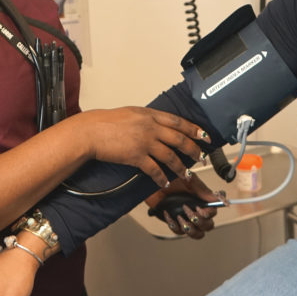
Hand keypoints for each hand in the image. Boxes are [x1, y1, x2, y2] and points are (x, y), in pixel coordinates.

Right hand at [69, 107, 209, 187]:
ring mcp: (144, 142)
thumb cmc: (108, 122)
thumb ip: (148, 119)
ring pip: (170, 156)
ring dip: (181, 167)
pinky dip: (162, 177)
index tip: (204, 135)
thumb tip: (161, 125)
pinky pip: (154, 169)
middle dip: (194, 149)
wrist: (92, 131)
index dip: (194, 129)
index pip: (178, 121)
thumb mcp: (132, 113)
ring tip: (187, 174)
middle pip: (179, 139)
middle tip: (202, 157)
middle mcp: (150, 127)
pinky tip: (165, 182)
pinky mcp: (136, 156)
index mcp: (150, 115)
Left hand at [145, 173, 224, 238]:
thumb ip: (202, 189)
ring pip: (197, 234)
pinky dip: (174, 225)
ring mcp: (187, 219)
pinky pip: (178, 231)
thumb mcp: (188, 180)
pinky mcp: (175, 223)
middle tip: (189, 213)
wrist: (154, 183)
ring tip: (180, 217)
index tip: (199, 209)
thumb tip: (215, 198)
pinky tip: (168, 214)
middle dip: (200, 222)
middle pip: (208, 226)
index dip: (208, 214)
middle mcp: (197, 211)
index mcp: (202, 201)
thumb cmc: (172, 179)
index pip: (213, 212)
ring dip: (190, 229)